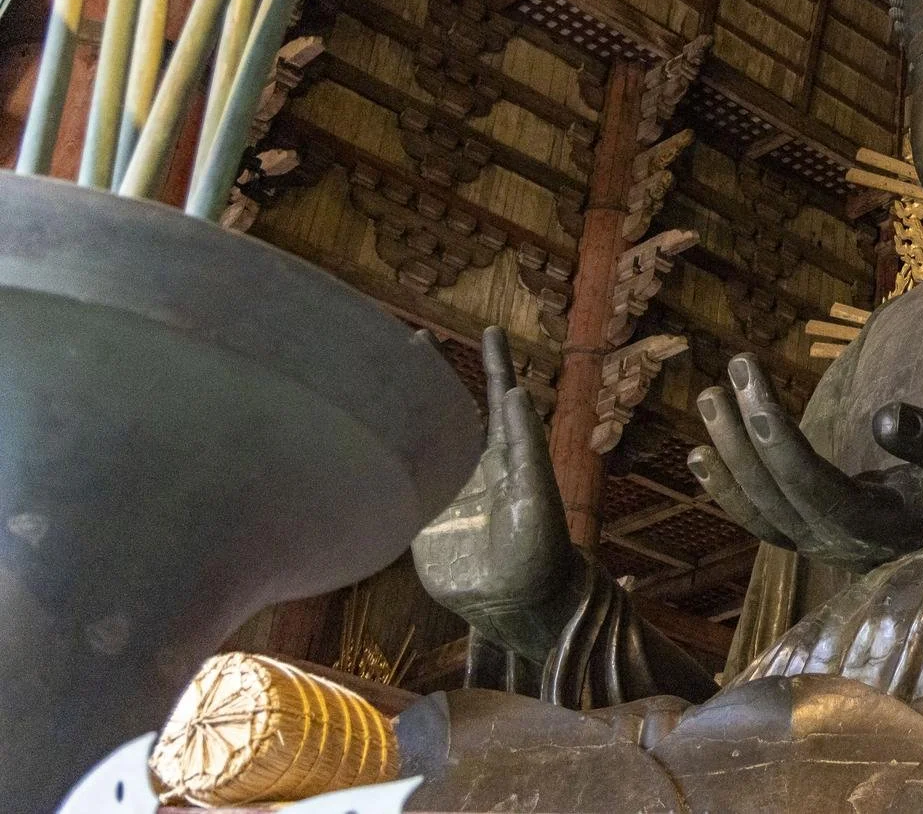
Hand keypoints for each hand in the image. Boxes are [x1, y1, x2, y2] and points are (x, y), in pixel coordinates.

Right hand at [412, 327, 579, 659]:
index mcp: (509, 457)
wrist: (517, 608)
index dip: (495, 365)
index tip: (490, 331)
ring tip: (384, 377)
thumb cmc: (540, 553)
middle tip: (415, 340)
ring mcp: (447, 493)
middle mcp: (476, 468)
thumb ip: (526, 448)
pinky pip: (401, 482)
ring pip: (423, 441)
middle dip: (437, 377)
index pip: (499, 399)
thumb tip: (515, 393)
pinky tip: (364, 437)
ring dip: (406, 411)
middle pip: (454, 411)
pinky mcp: (423, 523)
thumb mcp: (537, 497)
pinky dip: (385, 457)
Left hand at [688, 354, 922, 571]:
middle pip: (772, 494)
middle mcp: (842, 544)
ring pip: (760, 512)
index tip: (748, 377)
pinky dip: (732, 489)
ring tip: (708, 401)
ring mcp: (829, 546)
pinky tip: (704, 455)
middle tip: (727, 372)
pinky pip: (765, 520)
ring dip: (729, 458)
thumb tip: (888, 416)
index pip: (806, 480)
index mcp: (876, 523)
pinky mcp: (826, 538)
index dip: (771, 432)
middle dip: (741, 433)